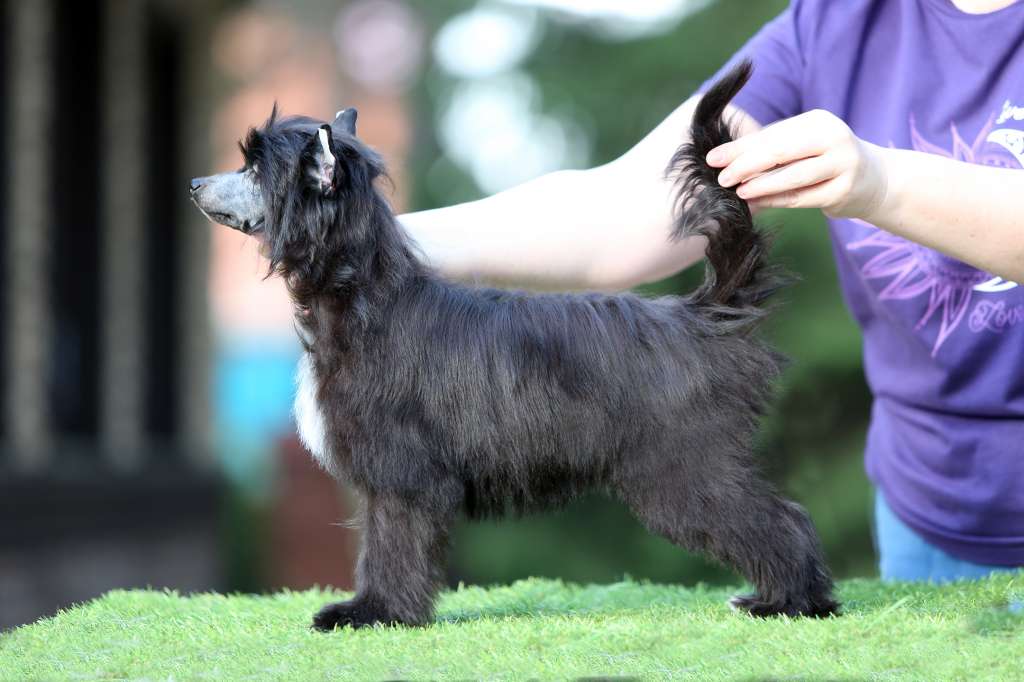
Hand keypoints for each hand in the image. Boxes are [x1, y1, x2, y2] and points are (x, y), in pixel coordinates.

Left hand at [706, 109, 888, 219]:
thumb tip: (723, 162)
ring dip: (761, 185)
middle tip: (722, 177)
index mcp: (818, 121)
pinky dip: (777, 201)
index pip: (772, 134)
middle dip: (747, 164)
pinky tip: (757, 204)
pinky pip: (803, 197)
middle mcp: (833, 138)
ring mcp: (842, 164)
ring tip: (737, 192)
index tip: (712, 158)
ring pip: (793, 176)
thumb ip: (768, 152)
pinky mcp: (843, 190)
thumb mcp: (801, 148)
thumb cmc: (824, 161)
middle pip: (781, 151)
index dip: (740, 147)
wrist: (874, 180)